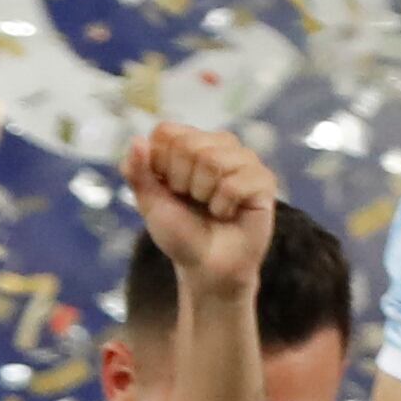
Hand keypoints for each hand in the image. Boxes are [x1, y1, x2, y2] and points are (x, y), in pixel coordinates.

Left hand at [123, 121, 277, 291]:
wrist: (207, 268)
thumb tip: (137, 140)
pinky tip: (228, 213)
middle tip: (193, 201)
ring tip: (211, 207)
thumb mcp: (150, 203)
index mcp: (190, 142)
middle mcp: (219, 144)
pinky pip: (234, 184)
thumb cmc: (180, 234)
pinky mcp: (263, 179)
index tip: (170, 188)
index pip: (166, 132)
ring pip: (212, 160)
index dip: (161, 165)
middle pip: (188, 144)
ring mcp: (244, 159)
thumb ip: (137, 172)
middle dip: (182, 182)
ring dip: (203, 194)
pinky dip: (223, 206)